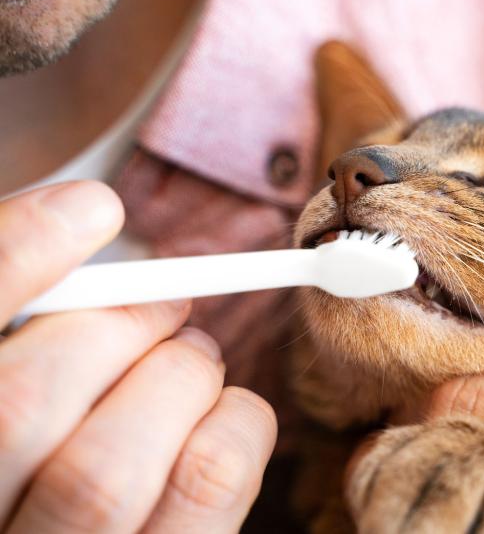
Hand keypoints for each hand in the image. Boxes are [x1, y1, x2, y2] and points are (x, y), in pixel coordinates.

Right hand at [0, 182, 275, 532]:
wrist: (77, 529)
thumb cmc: (55, 449)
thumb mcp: (27, 365)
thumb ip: (35, 321)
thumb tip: (80, 220)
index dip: (14, 257)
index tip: (90, 208)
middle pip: (20, 410)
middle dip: (116, 329)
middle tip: (165, 304)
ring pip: (105, 473)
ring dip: (176, 379)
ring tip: (192, 358)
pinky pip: (206, 490)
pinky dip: (236, 424)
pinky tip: (224, 414)